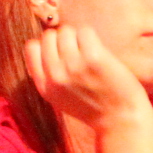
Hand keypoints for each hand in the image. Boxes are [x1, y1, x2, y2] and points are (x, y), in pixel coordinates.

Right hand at [23, 22, 147, 130]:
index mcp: (44, 86)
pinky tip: (99, 52)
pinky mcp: (93, 58)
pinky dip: (92, 37)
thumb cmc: (94, 107)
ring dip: (78, 37)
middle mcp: (55, 75)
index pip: (32, 47)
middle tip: (79, 53)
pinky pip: (85, 31)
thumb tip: (42, 44)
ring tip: (89, 53)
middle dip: (63, 39)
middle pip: (49, 36)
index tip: (61, 53)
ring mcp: (73, 65)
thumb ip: (48, 76)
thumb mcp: (60, 98)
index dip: (47, 45)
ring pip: (66, 31)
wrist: (120, 120)